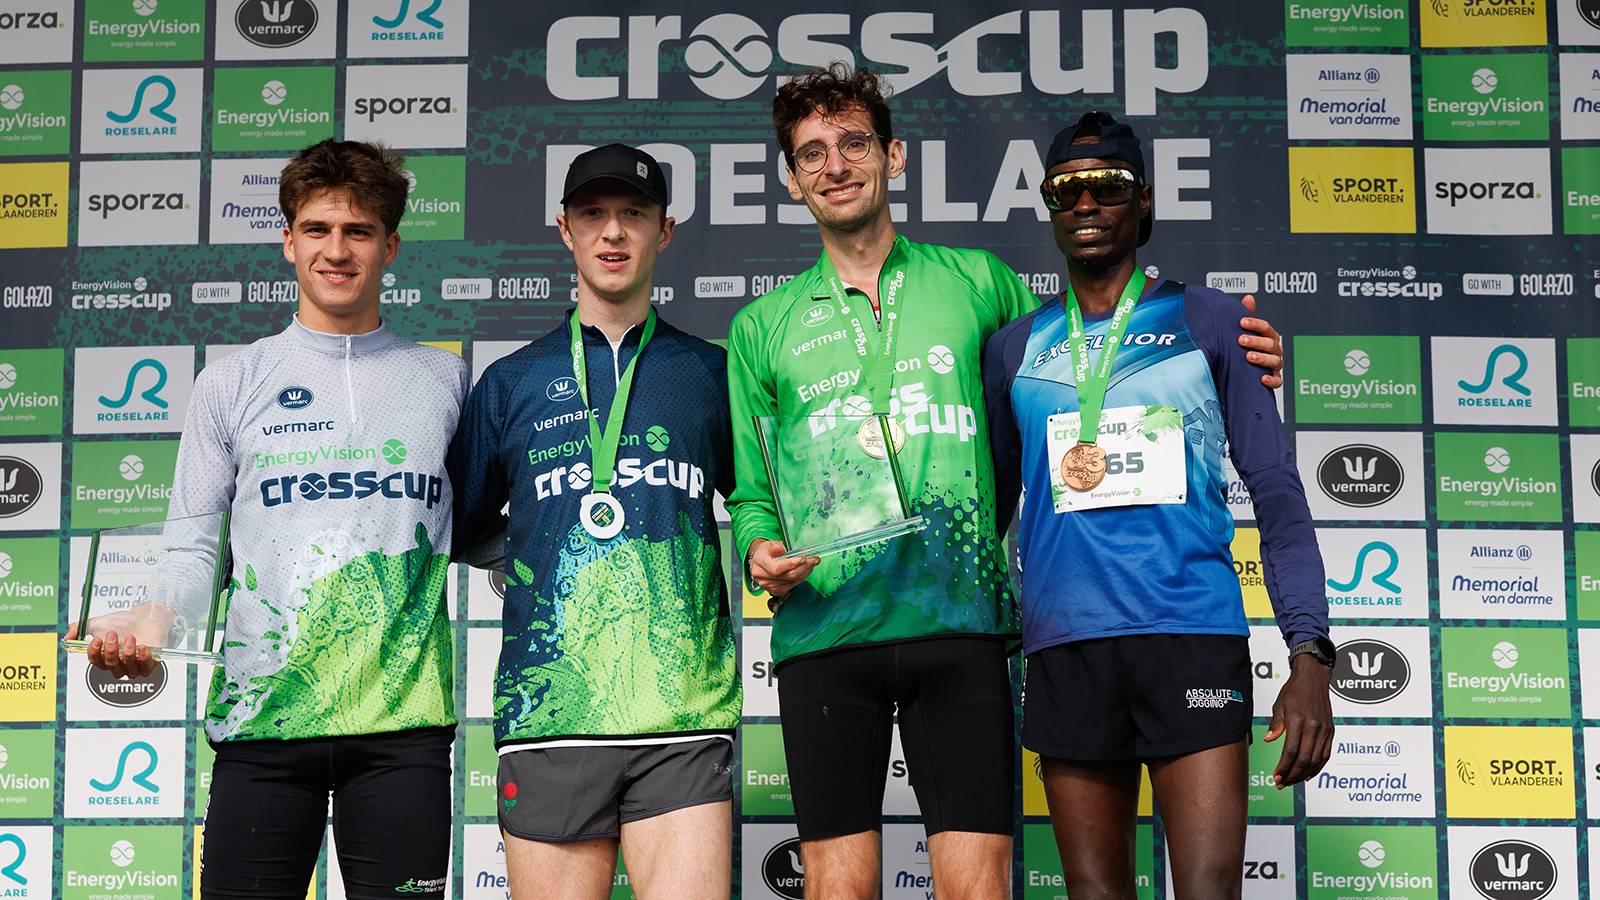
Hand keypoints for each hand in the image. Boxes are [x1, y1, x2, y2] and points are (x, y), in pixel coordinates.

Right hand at [68, 606, 174, 678]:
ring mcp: (134, 667)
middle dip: (111, 651)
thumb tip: (67, 637)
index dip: (94, 653)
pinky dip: (143, 659)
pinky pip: (145, 669)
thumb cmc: (125, 622)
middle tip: (113, 634)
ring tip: (130, 637)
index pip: (95, 662)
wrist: (148, 616)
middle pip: (111, 666)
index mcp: (105, 657)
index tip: (96, 640)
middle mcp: (119, 665)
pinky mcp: (150, 665)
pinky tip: (143, 647)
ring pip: (127, 670)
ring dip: (127, 653)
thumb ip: (80, 628)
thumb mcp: (99, 623)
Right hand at [748, 539, 817, 601]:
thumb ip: (778, 546)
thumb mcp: (771, 544)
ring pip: (791, 582)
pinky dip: (801, 579)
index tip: (803, 559)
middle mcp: (761, 576)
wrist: (759, 561)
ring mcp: (767, 585)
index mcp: (759, 561)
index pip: (777, 568)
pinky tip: (805, 571)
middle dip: (803, 568)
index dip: (791, 564)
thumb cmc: (767, 551)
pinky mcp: (775, 591)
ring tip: (812, 564)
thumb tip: (785, 550)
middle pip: (787, 576)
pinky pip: (791, 586)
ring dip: (804, 573)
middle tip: (814, 560)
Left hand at [1238, 294, 1283, 389]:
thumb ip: (1248, 316)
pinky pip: (1278, 381)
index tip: (1241, 322)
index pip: (1266, 328)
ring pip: (1275, 361)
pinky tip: (1262, 378)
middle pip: (1271, 344)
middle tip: (1241, 340)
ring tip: (1248, 357)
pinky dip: (1272, 380)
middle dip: (1256, 341)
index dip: (1255, 324)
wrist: (1240, 371)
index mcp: (1269, 337)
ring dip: (1262, 358)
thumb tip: (1249, 298)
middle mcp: (1274, 350)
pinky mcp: (1274, 379)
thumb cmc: (1245, 348)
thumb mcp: (1245, 332)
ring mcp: (1275, 365)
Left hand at [1264, 653, 1333, 787]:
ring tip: (1293, 781)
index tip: (1276, 776)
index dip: (1284, 767)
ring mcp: (1324, 730)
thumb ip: (1276, 724)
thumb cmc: (1294, 690)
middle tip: (1282, 783)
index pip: (1291, 751)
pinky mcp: (1331, 731)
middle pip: (1304, 759)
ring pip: (1317, 760)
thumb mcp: (1279, 704)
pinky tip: (1308, 774)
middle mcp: (1314, 726)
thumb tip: (1268, 740)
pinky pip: (1326, 754)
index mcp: (1298, 720)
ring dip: (1304, 774)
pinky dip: (1318, 767)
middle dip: (1292, 775)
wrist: (1314, 678)